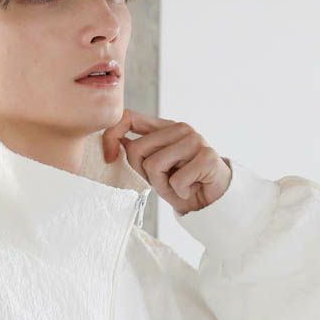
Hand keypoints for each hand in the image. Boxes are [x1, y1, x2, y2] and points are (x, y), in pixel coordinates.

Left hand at [103, 110, 232, 215]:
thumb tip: (111, 146)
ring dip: (162, 185)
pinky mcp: (207, 156)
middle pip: (137, 149)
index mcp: (163, 127)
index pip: (128, 118)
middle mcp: (179, 128)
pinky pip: (176, 180)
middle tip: (164, 181)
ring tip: (178, 185)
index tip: (108, 157)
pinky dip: (180, 192)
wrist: (211, 201)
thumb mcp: (151, 170)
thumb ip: (135, 155)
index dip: (112, 135)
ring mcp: (195, 140)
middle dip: (144, 174)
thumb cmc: (180, 184)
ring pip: (154, 165)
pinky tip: (191, 189)